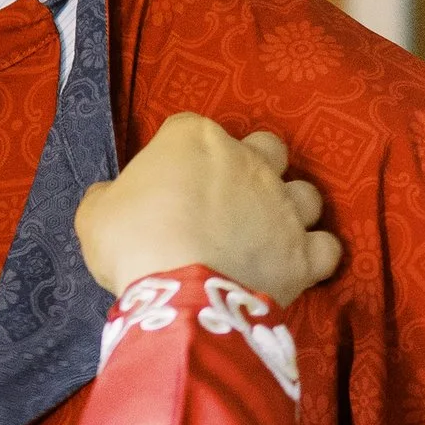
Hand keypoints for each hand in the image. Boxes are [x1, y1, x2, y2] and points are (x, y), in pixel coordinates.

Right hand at [75, 118, 341, 304]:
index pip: (189, 131)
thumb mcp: (97, 214)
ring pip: (306, 194)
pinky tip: (298, 264)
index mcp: (195, 139)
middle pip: (266, 147)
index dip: (179, 158)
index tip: (166, 187)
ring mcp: (283, 205)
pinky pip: (327, 247)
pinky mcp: (303, 252)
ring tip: (268, 233)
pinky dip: (316, 254)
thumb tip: (112, 198)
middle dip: (253, 167)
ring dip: (291, 209)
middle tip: (228, 200)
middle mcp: (250, 161)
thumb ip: (110, 197)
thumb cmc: (134, 244)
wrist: (180, 294)